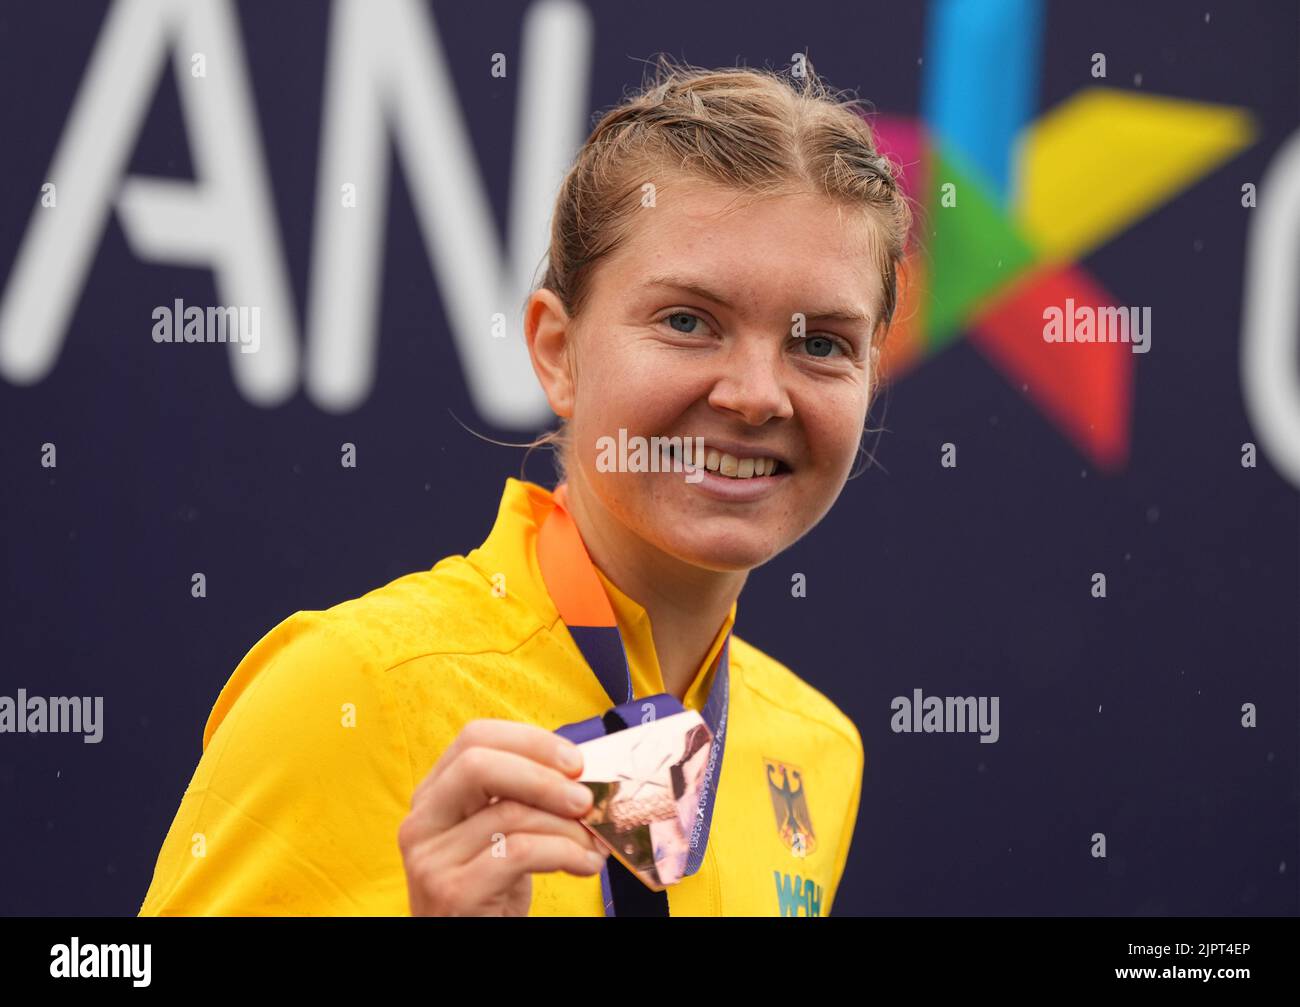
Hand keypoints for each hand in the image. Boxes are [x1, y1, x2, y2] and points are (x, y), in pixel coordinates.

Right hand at [398, 719, 608, 915]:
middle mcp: (422, 822)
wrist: (468, 942)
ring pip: (510, 814)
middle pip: (477, 765)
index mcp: (432, 795)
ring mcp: (432, 859)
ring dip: (567, 826)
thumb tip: (579, 772)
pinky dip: (565, 853)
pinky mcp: (453, 892)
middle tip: (585, 798)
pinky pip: (521, 853)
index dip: (530, 741)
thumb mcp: (499, 835)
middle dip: (543, 775)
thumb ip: (522, 798)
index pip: (474, 738)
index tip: (574, 761)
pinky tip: (584, 864)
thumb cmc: (491, 890)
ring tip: (594, 844)